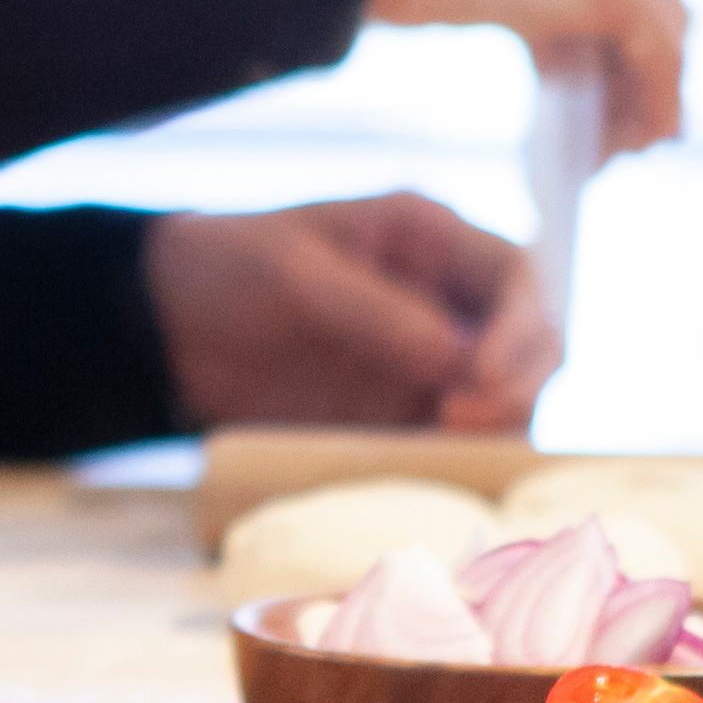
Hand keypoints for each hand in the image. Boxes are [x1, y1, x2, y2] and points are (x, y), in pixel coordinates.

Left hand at [146, 194, 559, 433]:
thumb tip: (463, 361)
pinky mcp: (404, 411)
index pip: (517, 275)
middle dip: (518, 381)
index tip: (479, 374)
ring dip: (499, 424)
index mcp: (431, 238)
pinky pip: (461, 439)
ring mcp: (432, 359)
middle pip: (533, 341)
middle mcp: (448, 298)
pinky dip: (462, 455)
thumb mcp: (298, 273)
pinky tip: (430, 464)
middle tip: (458, 419)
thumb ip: (379, 313)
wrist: (169, 326)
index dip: (518, 327)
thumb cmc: (231, 268)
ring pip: (510, 396)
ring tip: (442, 442)